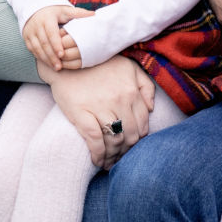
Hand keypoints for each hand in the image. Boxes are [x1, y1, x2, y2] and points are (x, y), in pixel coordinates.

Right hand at [23, 4, 92, 68]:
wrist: (36, 10)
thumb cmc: (55, 12)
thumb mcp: (65, 10)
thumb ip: (78, 13)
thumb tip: (94, 15)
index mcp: (47, 18)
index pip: (51, 33)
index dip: (56, 44)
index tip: (62, 54)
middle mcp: (37, 25)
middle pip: (44, 43)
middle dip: (52, 56)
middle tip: (60, 66)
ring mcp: (30, 32)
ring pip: (37, 48)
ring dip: (46, 59)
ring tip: (56, 67)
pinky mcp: (26, 38)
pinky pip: (32, 50)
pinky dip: (40, 58)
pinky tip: (48, 64)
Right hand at [38, 56, 155, 168]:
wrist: (70, 59)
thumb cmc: (101, 63)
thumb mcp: (129, 67)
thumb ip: (145, 85)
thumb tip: (151, 108)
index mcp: (131, 91)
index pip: (142, 124)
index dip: (139, 139)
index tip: (132, 146)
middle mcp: (119, 100)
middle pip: (130, 135)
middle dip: (127, 151)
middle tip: (121, 157)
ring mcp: (100, 107)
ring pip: (114, 141)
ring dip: (114, 156)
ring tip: (110, 163)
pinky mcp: (81, 113)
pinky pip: (94, 141)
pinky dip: (98, 155)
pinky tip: (98, 161)